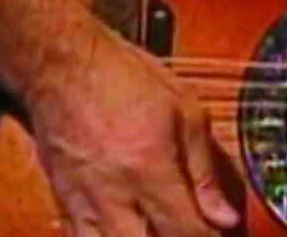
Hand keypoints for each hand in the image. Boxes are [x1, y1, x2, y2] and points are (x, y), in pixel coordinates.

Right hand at [0, 0, 245, 234]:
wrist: (62, 65)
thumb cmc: (125, 77)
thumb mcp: (184, 109)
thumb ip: (205, 170)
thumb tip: (224, 217)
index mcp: (149, 169)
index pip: (186, 231)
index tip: (222, 231)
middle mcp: (113, 196)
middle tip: (191, 231)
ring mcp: (83, 205)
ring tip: (160, 230)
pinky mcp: (64, 205)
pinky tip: (129, 232)